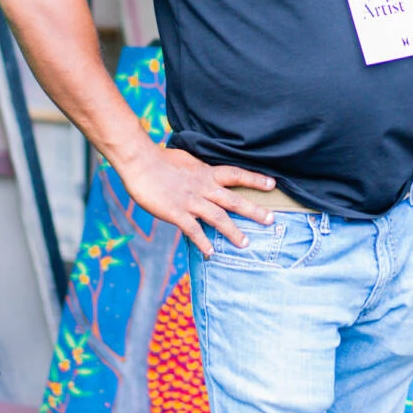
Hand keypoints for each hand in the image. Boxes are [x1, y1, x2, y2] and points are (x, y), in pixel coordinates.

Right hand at [113, 147, 274, 256]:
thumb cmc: (158, 159)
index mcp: (205, 172)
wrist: (139, 161)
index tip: (272, 184)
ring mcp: (190, 201)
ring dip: (233, 232)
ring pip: (218, 217)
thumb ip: (196, 169)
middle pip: (234, 199)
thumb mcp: (185, 160)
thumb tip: (202, 172)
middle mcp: (203, 187)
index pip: (235, 174)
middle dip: (254, 211)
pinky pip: (193, 230)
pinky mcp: (176, 212)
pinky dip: (203, 242)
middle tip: (271, 220)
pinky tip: (210, 253)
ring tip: (245, 244)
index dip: (254, 179)